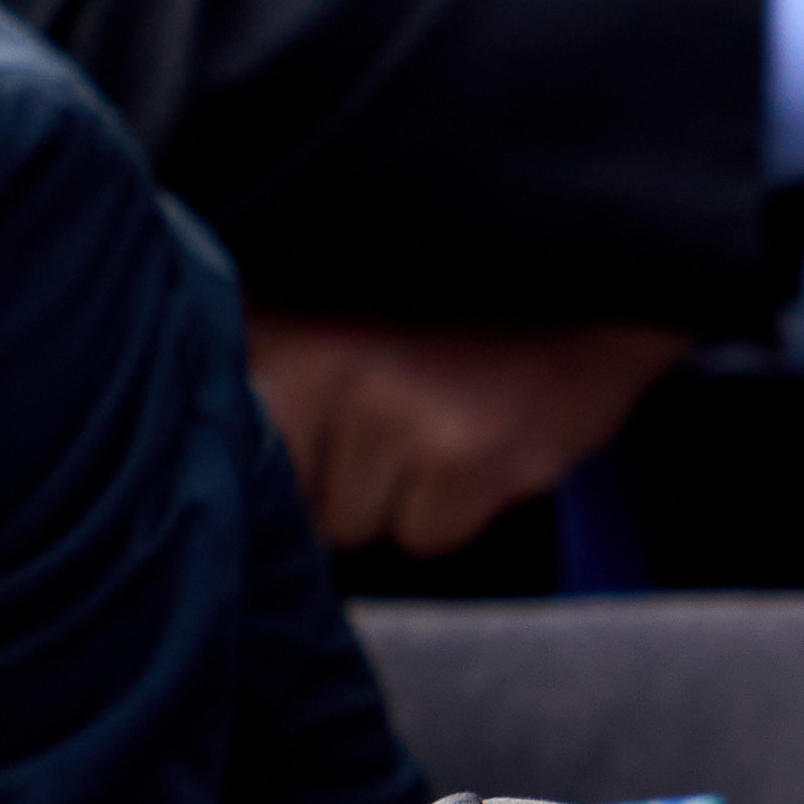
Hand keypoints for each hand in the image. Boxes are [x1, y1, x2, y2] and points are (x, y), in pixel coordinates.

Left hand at [245, 315, 691, 556]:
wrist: (577, 268)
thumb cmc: (445, 297)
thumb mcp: (330, 300)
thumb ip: (269, 360)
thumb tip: (227, 452)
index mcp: (282, 326)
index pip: (232, 446)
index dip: (275, 456)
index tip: (311, 437)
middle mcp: (329, 367)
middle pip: (295, 497)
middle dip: (334, 481)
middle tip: (387, 423)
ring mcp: (399, 418)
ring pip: (359, 524)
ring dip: (393, 496)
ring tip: (435, 425)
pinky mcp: (469, 462)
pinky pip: (428, 535)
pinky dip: (451, 509)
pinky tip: (475, 444)